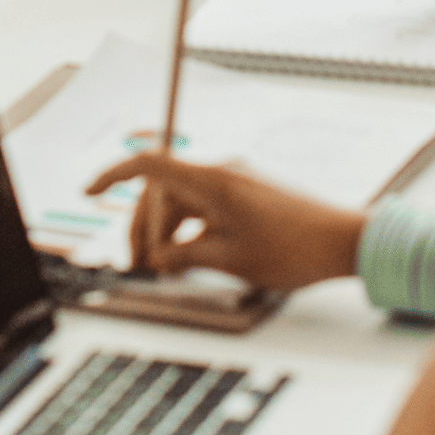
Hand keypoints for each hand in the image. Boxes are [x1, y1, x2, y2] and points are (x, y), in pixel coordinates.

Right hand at [83, 154, 364, 291]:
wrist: (344, 242)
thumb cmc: (294, 248)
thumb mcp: (228, 260)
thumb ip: (184, 255)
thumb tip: (158, 256)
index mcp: (213, 180)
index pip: (150, 164)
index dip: (114, 173)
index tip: (90, 190)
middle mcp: (222, 174)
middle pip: (162, 191)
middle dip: (142, 227)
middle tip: (138, 266)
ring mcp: (236, 184)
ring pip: (182, 203)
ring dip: (166, 233)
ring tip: (163, 270)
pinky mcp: (247, 197)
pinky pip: (204, 209)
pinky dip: (190, 231)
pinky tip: (188, 260)